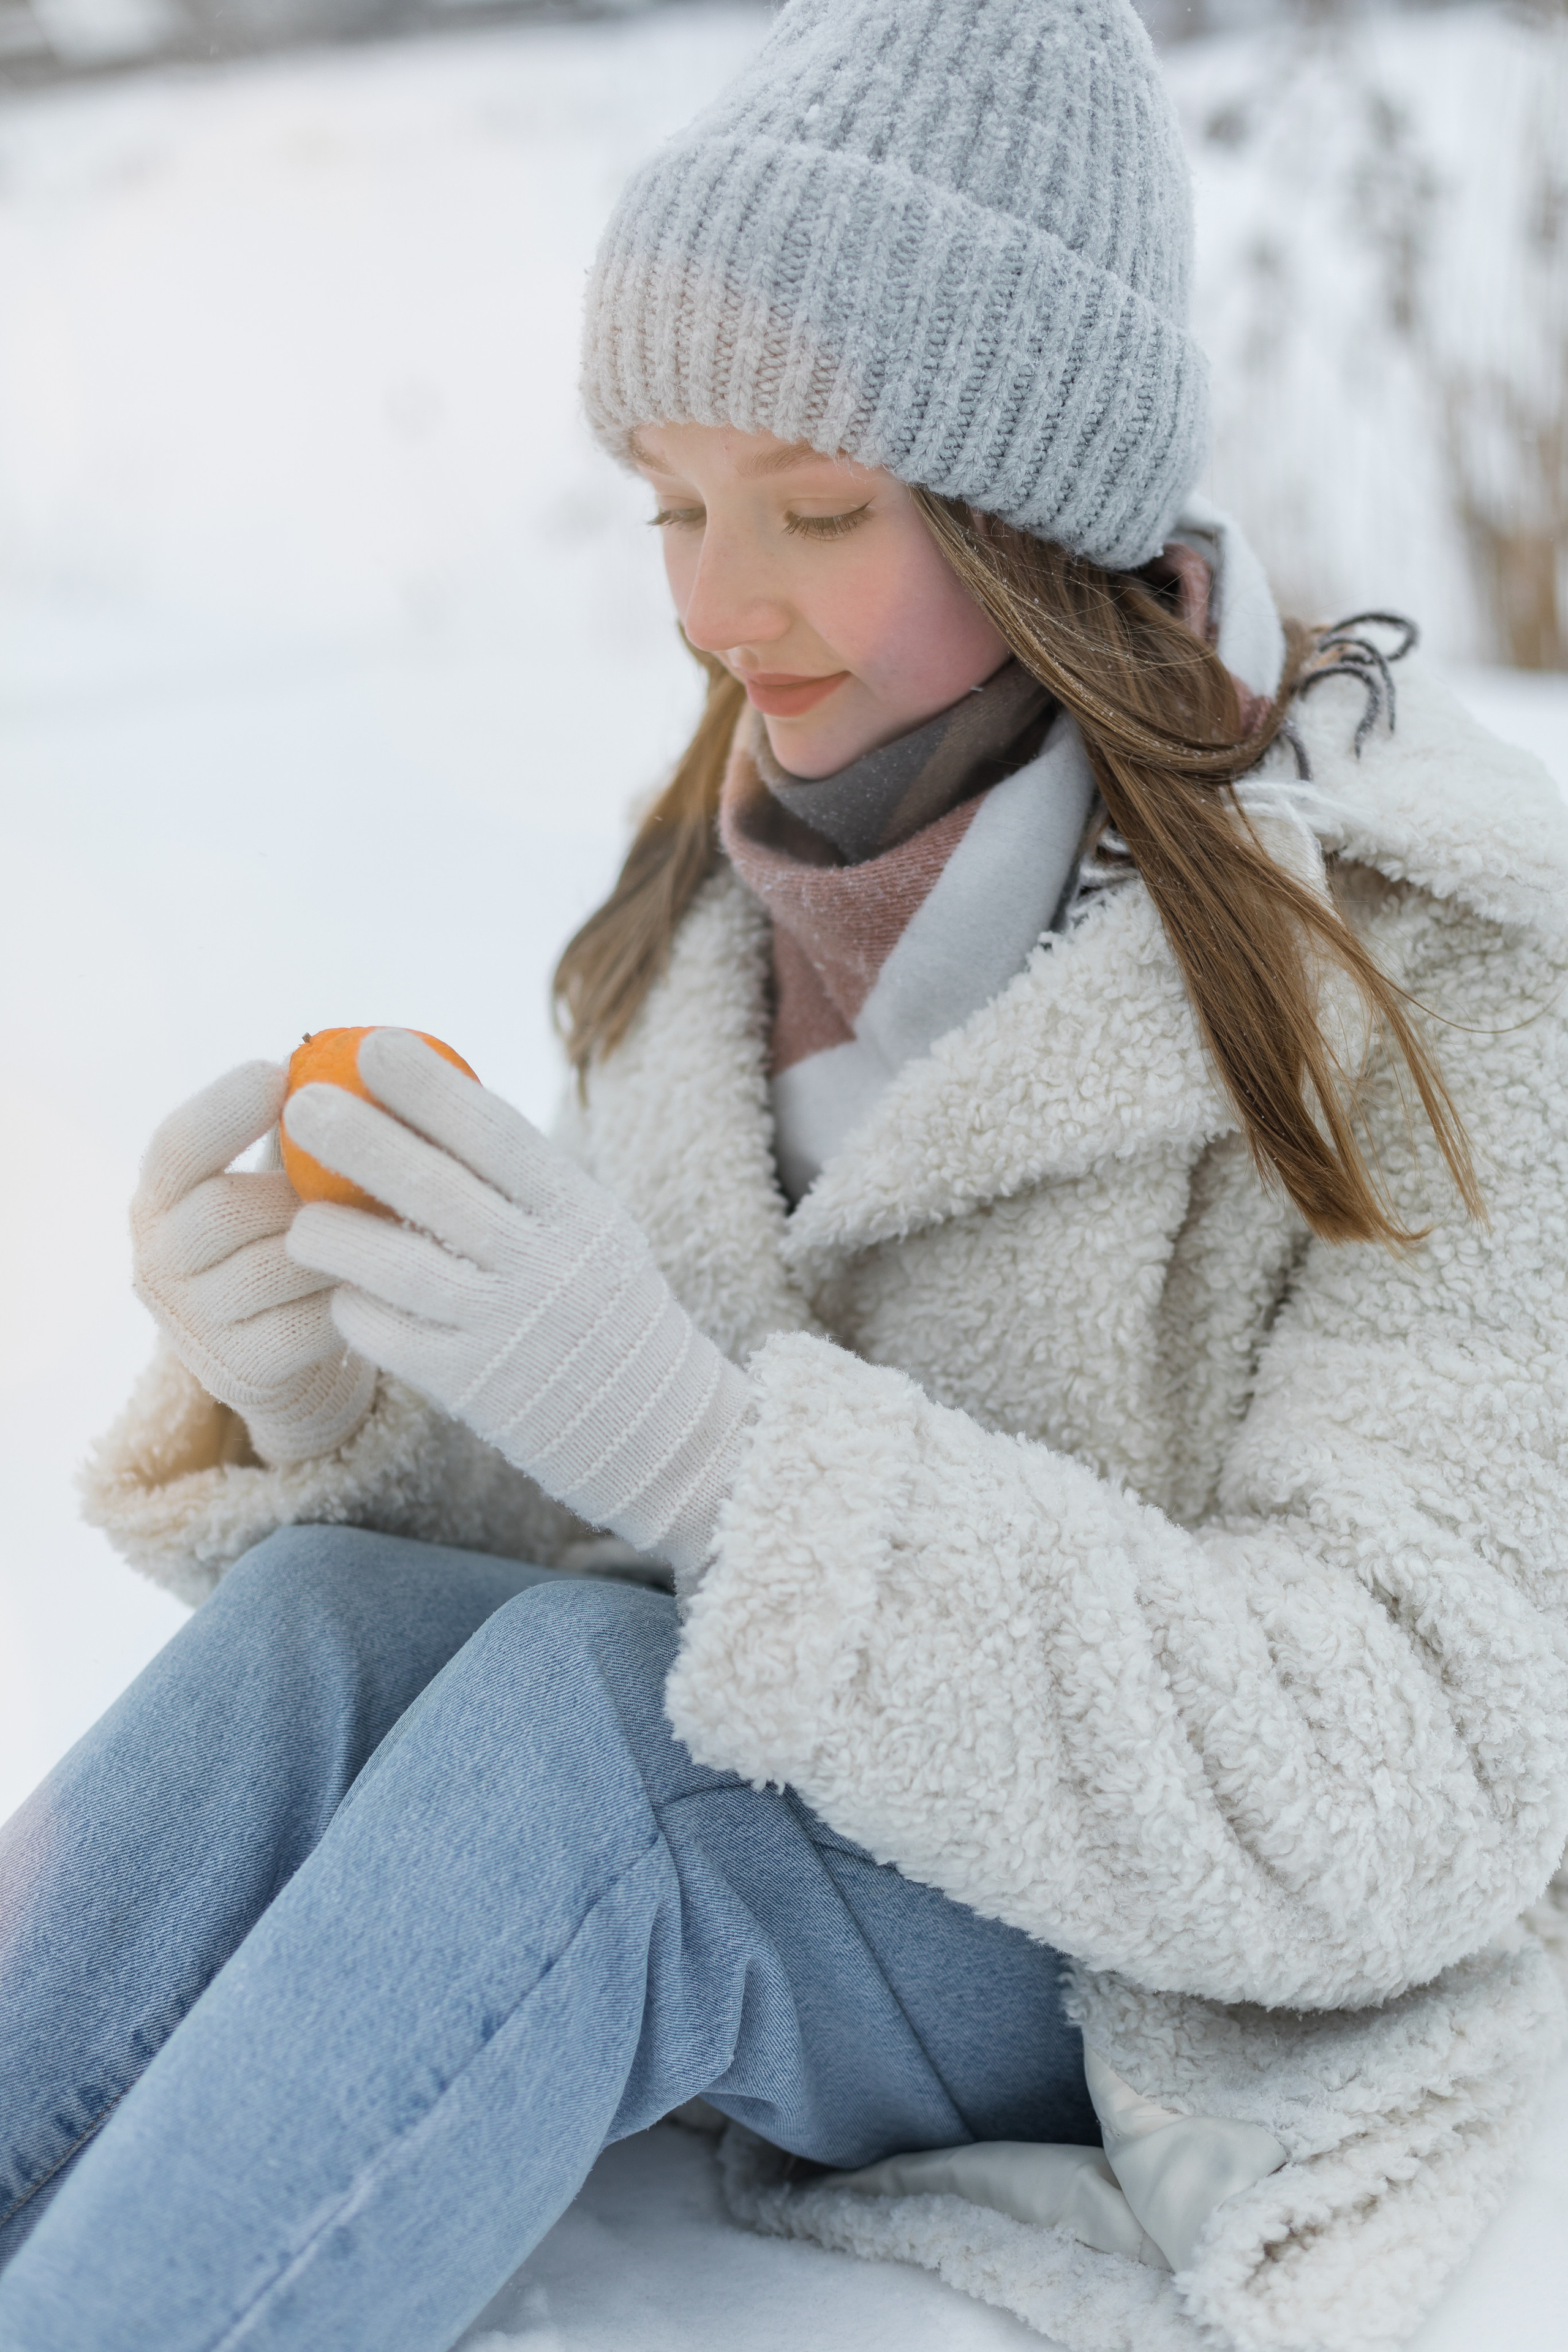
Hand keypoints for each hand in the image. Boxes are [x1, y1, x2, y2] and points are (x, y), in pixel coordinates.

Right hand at [131, 1061, 376, 1464]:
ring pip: (277, 1267)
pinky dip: (354, 1295)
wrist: (290, 1361)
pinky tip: (386, 1279)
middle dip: (300, 1189)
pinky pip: (309, 1323)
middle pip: (225, 1209)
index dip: (222, 1108)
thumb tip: (354, 1052)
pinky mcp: (243, 1373)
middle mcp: (158, 1264)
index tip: (277, 1071)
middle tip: (362, 1171)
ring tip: (388, 1223)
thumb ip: (293, 1137)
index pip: (175, 1147)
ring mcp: (196, 1326)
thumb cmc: (288, 1245)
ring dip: (340, 1241)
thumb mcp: (274, 1187)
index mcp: (157, 1201)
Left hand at [284, 1029, 751, 1574]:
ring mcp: (506, 1326)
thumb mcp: (589, 1226)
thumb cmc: (604, 1304)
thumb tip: (426, 1101)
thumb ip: (520, 1179)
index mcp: (578, 1210)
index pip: (495, 1131)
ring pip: (397, 1266)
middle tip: (300, 1106)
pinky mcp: (472, 1385)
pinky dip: (355, 1308)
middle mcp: (544, 1263)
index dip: (430, 1086)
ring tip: (299, 1219)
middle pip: (435, 1189)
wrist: (658, 1427)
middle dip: (359, 1140)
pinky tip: (342, 1293)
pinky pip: (390, 1336)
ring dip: (333, 1235)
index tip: (374, 1045)